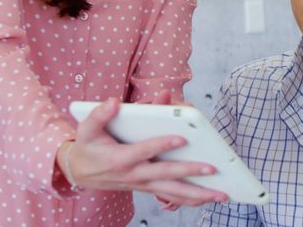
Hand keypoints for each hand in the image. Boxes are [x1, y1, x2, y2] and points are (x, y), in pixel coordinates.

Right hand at [60, 97, 227, 206]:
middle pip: (166, 175)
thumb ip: (99, 114)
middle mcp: (135, 174)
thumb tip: (112, 102)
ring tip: (222, 193)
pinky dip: (191, 199)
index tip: (181, 138)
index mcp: (120, 158)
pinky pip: (172, 196)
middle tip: (212, 168)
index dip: (162, 144)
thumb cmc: (88, 146)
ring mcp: (143, 183)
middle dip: (190, 172)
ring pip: (173, 191)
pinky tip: (210, 198)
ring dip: (198, 194)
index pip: (145, 151)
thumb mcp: (86, 128)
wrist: (80, 172)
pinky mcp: (148, 187)